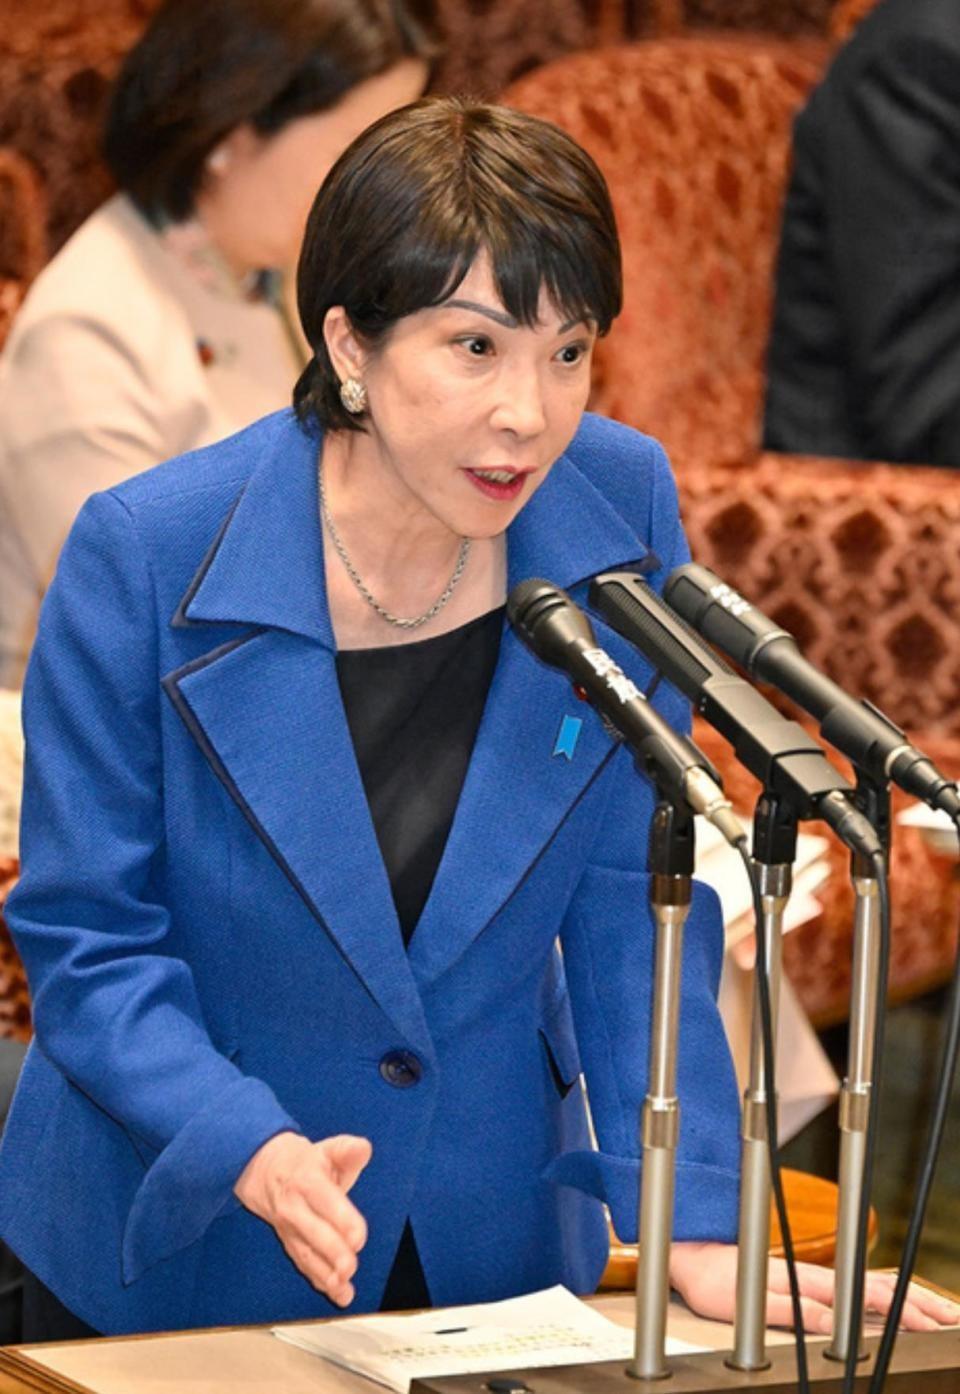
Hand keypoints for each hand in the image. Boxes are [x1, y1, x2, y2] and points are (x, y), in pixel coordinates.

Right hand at [235, 1131, 371, 1305]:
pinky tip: (338, 1294)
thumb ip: (348, 1150)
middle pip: (313, 1232)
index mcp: (307, 1179)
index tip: (357, 1236)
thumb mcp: (327, 1149)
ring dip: (325, 1273)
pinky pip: (304, 1263)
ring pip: (306, 1253)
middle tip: (349, 1266)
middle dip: (332, 1251)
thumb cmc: (307, 1163)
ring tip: (343, 1286)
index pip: (324, 1200)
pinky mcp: (290, 1243)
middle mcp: (295, 1206)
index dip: (340, 1218)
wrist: (266, 1170)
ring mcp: (290, 1228)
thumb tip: (363, 1148)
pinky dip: (320, 1280)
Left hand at [668, 1242, 959, 1333]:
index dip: (904, 1312)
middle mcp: (819, 1277)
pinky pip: (858, 1291)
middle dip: (921, 1304)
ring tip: (940, 1313)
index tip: (932, 1326)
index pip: (869, 1297)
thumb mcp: (753, 1303)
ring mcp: (816, 1279)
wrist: (693, 1256)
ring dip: (910, 1300)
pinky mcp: (808, 1284)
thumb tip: (836, 1323)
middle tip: (953, 1321)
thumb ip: (796, 1311)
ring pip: (873, 1287)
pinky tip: (896, 1306)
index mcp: (811, 1283)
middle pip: (881, 1288)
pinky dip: (887, 1298)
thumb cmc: (718, 1282)